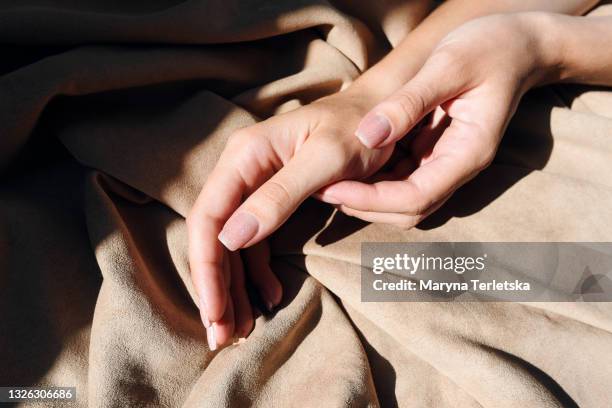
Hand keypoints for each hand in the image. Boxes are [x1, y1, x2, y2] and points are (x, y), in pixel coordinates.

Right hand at [187, 89, 393, 348]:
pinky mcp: (271, 200)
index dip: (206, 269)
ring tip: (241, 329)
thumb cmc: (359, 130)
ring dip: (233, 287)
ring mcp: (255, 186)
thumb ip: (278, 196)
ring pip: (232, 245)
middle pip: (213, 237)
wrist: (381, 114)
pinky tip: (271, 295)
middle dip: (215, 288)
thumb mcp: (327, 161)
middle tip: (222, 336)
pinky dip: (257, 273)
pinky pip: (255, 243)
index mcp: (245, 157)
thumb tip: (229, 238)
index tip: (214, 313)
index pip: (208, 219)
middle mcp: (241, 170)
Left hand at [319, 13, 561, 226]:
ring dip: (367, 198)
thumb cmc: (490, 48)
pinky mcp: (436, 154)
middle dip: (364, 206)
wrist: (518, 45)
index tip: (333, 188)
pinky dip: (375, 181)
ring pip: (404, 201)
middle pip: (409, 210)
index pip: (416, 197)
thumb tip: (367, 136)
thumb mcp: (449, 65)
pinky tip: (349, 166)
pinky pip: (403, 180)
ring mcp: (447, 164)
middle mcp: (458, 167)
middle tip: (321, 189)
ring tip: (328, 181)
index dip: (371, 200)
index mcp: (468, 153)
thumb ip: (410, 102)